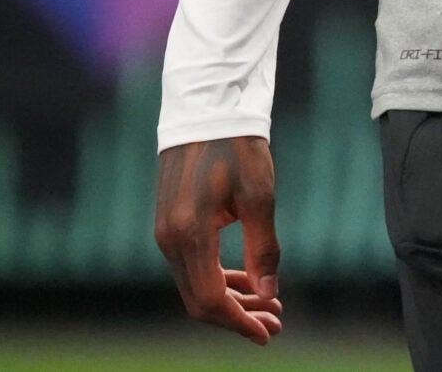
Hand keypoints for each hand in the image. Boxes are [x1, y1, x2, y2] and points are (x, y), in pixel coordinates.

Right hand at [155, 136, 285, 345]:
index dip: (240, 322)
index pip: (210, 298)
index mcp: (189, 233)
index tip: (268, 333)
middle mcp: (169, 238)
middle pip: (199, 299)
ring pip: (195, 284)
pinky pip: (191, 265)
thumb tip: (269, 293)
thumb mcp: (259, 197)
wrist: (207, 108)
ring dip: (231, 299)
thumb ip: (263, 248)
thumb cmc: (237, 147)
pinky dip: (218, 278)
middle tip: (276, 322)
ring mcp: (165, 232)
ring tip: (269, 304)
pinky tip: (247, 280)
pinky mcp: (170, 223)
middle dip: (238, 316)